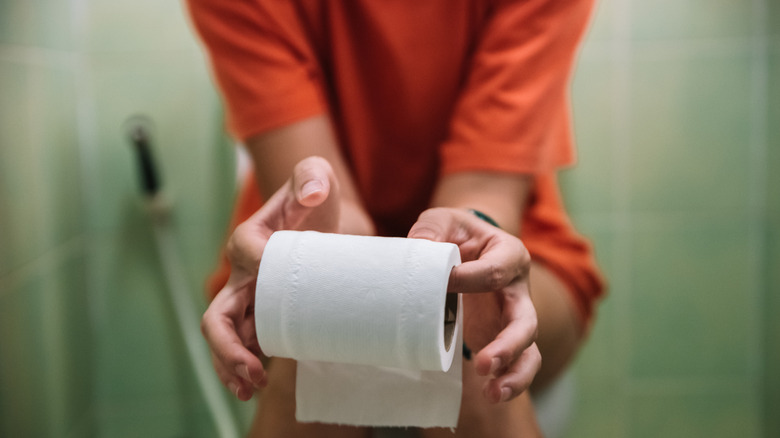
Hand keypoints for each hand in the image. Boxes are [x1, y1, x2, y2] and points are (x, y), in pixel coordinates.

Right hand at [201, 156, 340, 399]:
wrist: (327, 223)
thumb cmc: (316, 199)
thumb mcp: (317, 176)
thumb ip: (311, 174)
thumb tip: (311, 194)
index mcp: (249, 239)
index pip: (246, 254)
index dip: (261, 269)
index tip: (288, 286)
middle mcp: (242, 273)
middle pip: (218, 314)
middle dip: (228, 346)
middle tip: (253, 371)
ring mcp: (250, 298)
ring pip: (224, 336)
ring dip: (230, 365)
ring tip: (249, 388)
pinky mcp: (264, 314)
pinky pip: (243, 344)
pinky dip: (241, 367)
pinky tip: (253, 386)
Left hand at [408, 208, 540, 403]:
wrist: (464, 248)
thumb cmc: (454, 234)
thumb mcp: (441, 222)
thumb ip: (430, 231)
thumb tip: (416, 250)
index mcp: (509, 254)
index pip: (496, 271)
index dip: (469, 279)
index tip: (443, 283)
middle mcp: (519, 289)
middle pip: (525, 320)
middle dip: (507, 344)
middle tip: (483, 363)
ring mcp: (514, 317)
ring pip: (529, 349)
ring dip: (513, 372)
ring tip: (493, 393)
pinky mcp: (503, 337)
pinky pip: (518, 363)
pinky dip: (509, 381)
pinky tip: (492, 395)